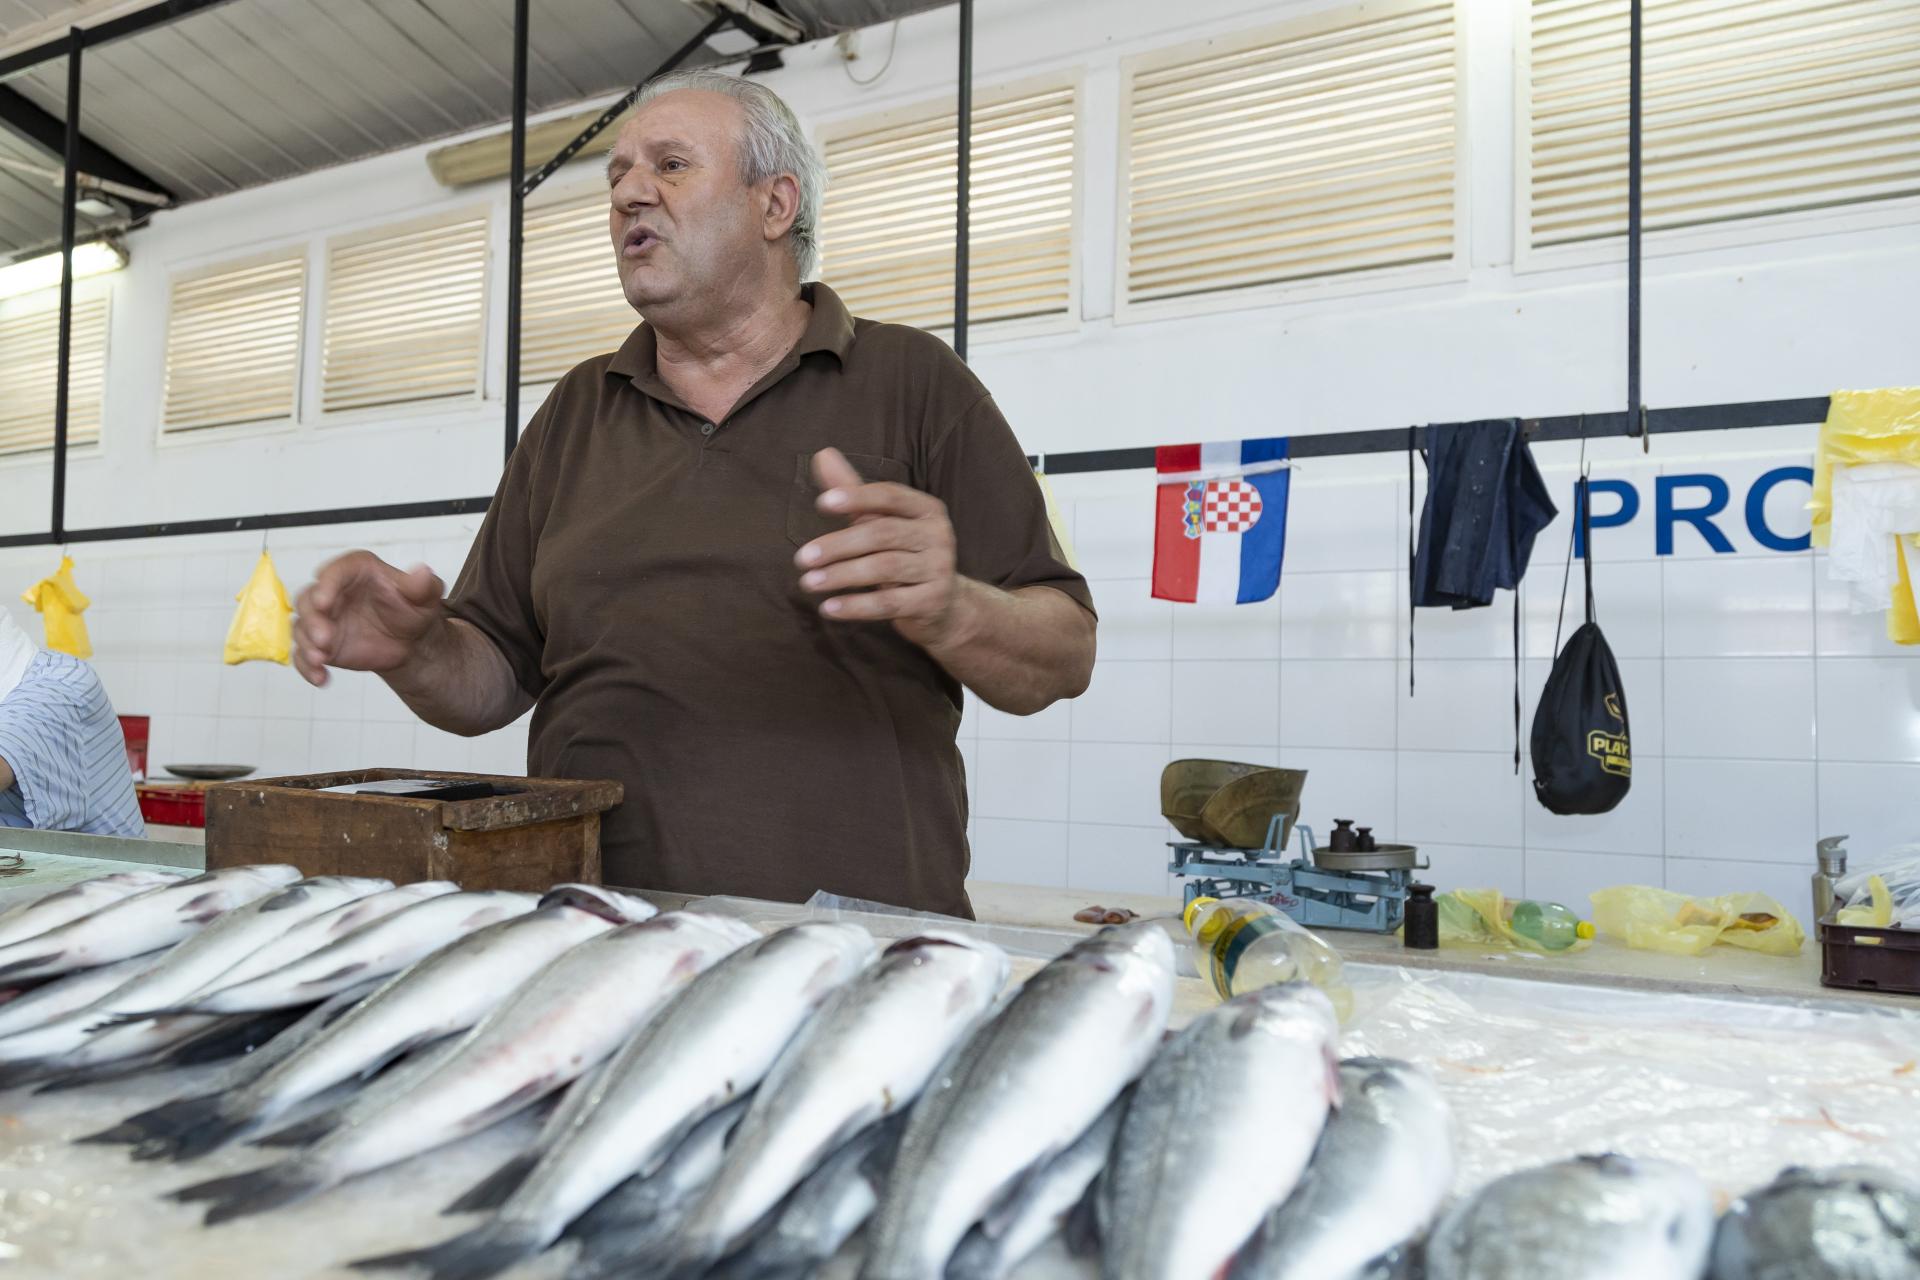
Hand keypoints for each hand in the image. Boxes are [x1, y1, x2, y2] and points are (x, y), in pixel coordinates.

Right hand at [292, 551, 445, 687]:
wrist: (410, 642)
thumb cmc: (413, 610)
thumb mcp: (425, 596)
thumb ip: (423, 584)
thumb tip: (423, 572)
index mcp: (356, 572)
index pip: (336, 571)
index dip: (327, 584)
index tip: (324, 601)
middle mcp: (333, 592)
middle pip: (308, 599)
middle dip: (312, 619)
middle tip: (324, 638)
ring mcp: (323, 619)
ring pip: (302, 626)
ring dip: (306, 643)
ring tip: (320, 659)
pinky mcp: (319, 644)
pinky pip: (303, 654)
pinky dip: (306, 667)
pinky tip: (320, 677)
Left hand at [795, 448, 970, 651]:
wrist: (944, 604)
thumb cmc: (905, 554)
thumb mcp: (882, 521)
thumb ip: (854, 492)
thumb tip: (822, 454)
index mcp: (926, 509)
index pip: (890, 496)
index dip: (857, 497)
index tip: (822, 503)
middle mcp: (938, 535)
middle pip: (882, 534)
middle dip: (838, 545)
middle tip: (802, 558)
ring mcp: (938, 569)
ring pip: (884, 569)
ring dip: (841, 576)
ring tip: (808, 582)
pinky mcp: (932, 602)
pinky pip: (889, 603)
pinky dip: (856, 606)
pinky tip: (829, 608)